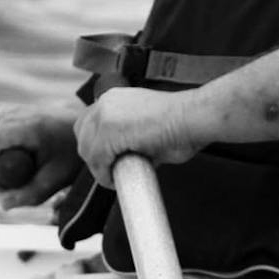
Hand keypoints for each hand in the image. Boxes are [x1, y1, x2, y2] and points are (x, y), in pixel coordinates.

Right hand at [0, 105, 82, 209]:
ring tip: (9, 175)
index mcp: (29, 126)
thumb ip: (30, 195)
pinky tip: (11, 161)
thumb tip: (2, 203)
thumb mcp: (55, 179)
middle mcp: (19, 113)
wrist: (88, 132)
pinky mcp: (15, 112)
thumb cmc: (73, 155)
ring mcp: (16, 110)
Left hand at [73, 86, 209, 185]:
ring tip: (115, 178)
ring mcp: (106, 116)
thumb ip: (132, 138)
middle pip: (82, 135)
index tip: (105, 159)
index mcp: (116, 97)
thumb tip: (129, 158)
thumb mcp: (149, 126)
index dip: (95, 144)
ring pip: (87, 150)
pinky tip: (115, 181)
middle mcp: (106, 102)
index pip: (89, 122)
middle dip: (93, 156)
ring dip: (98, 167)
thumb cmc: (184, 123)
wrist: (196, 118)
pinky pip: (97, 160)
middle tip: (110, 171)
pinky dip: (104, 175)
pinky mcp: (109, 133)